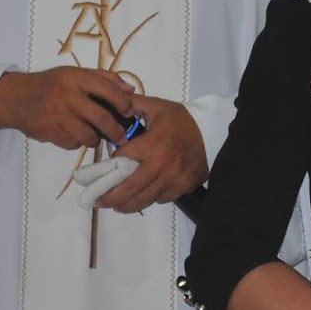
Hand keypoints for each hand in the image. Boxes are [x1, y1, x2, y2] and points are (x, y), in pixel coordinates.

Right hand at [0, 67, 134, 147]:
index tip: (129, 112)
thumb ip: (104, 78)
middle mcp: (67, 95)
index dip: (123, 102)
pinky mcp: (48, 131)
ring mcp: (56, 115)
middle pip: (100, 117)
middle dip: (115, 130)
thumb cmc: (51, 84)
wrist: (16, 98)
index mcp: (76, 78)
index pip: (107, 89)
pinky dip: (77, 143)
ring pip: (86, 135)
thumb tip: (130, 90)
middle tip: (122, 138)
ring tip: (97, 137)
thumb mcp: (75, 73)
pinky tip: (76, 136)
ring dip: (96, 139)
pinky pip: (71, 143)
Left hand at [94, 95, 207, 213]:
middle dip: (109, 198)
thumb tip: (111, 104)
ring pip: (143, 200)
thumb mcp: (157, 107)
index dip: (108, 167)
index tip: (98, 172)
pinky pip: (160, 199)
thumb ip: (132, 105)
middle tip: (97, 200)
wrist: (213, 131)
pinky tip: (144, 193)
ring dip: (126, 204)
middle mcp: (161, 165)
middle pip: (128, 189)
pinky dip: (150, 198)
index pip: (121, 162)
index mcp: (151, 144)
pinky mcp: (183, 187)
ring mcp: (173, 179)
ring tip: (115, 204)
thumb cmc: (182, 120)